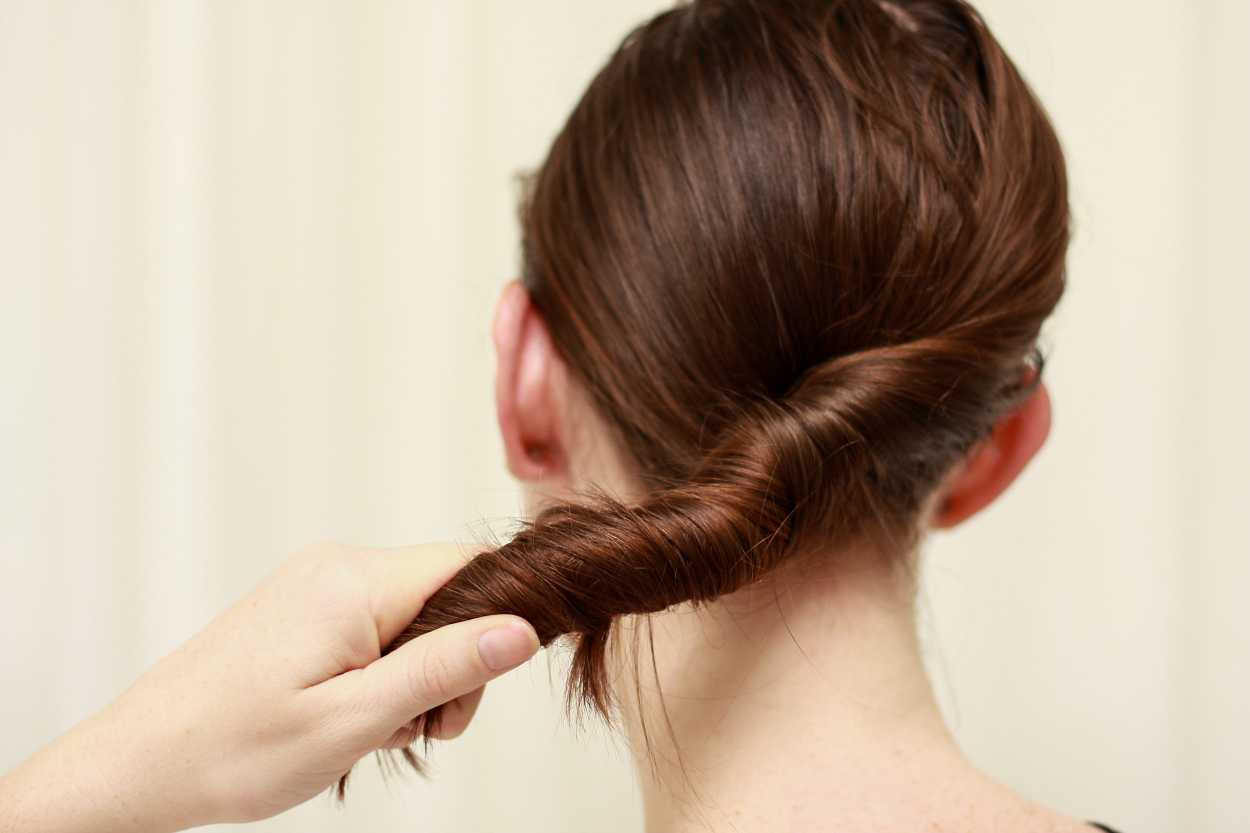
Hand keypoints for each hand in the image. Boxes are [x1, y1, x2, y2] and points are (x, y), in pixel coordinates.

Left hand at [0, 543, 539, 832]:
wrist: (137, 764)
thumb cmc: (231, 750)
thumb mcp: (354, 720)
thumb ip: (443, 668)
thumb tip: (522, 630)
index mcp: (354, 581)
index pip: (469, 568)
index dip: (492, 627)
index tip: (464, 695)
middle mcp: (336, 566)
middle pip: (443, 596)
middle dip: (448, 667)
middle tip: (412, 731)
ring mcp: (314, 584)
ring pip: (410, 616)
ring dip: (412, 676)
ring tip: (371, 730)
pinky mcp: (300, 606)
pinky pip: (373, 624)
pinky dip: (380, 671)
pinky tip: (349, 714)